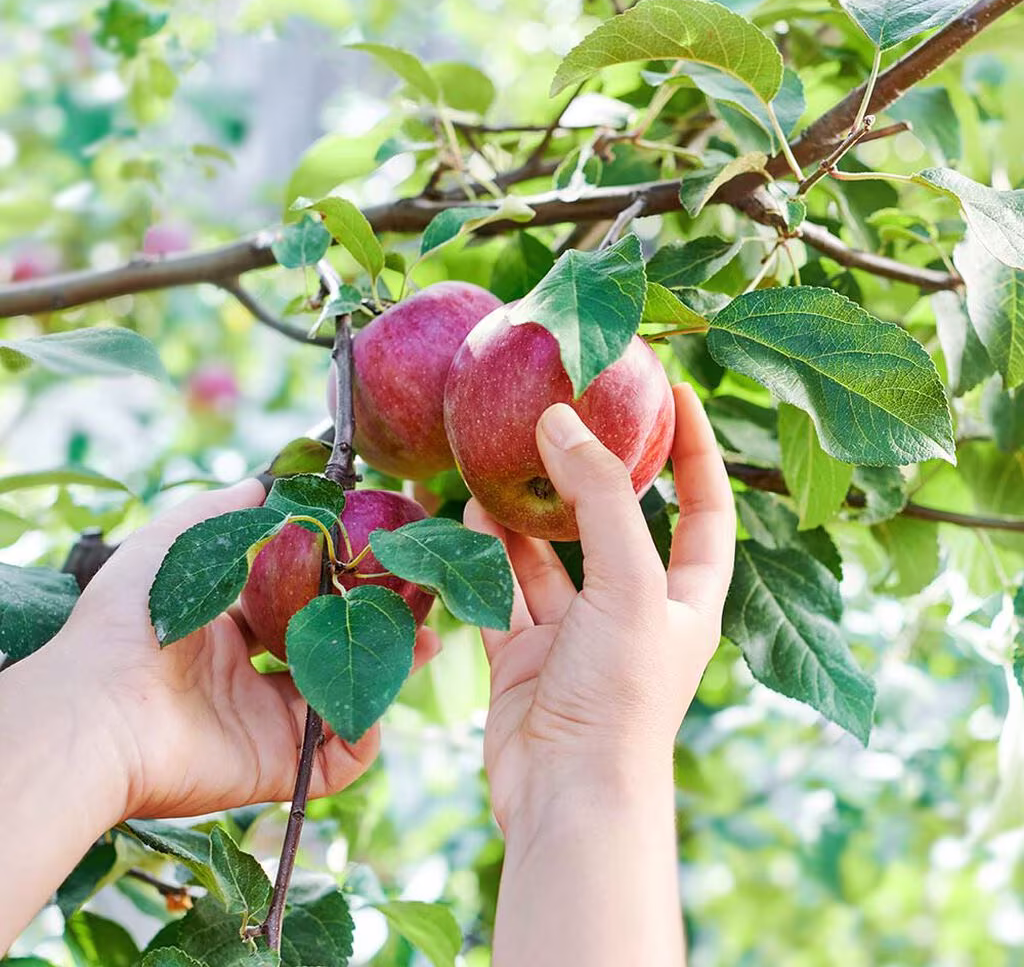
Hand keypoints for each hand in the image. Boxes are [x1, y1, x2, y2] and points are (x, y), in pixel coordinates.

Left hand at [48, 479, 440, 821]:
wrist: (102, 709)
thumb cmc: (130, 621)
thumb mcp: (170, 544)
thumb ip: (219, 510)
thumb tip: (264, 481)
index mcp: (226, 629)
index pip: (298, 604)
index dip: (340, 582)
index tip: (379, 558)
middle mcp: (250, 676)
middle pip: (330, 649)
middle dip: (376, 626)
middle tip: (419, 603)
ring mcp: (265, 722)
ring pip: (343, 695)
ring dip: (389, 671)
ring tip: (427, 641)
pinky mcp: (276, 764)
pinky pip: (337, 759)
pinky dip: (365, 736)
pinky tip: (379, 703)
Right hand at [464, 384, 734, 835]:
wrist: (566, 796)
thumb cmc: (621, 696)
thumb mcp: (629, 584)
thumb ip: (600, 497)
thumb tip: (560, 420)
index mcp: (685, 597)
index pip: (704, 507)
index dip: (696, 450)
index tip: (677, 392)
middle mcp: (634, 610)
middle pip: (619, 523)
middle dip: (596, 473)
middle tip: (568, 413)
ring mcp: (578, 632)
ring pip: (552, 555)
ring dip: (530, 513)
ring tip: (504, 459)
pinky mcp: (528, 654)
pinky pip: (506, 590)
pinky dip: (489, 556)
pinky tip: (470, 518)